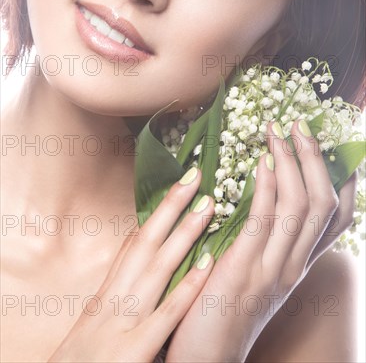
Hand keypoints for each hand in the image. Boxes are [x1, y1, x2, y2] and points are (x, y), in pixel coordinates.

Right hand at [47, 169, 214, 362]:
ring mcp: (126, 320)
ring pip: (159, 267)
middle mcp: (116, 297)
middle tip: (195, 175)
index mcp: (108, 291)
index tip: (176, 185)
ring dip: (185, 233)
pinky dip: (187, 286)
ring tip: (208, 206)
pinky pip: (167, 312)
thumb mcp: (97, 321)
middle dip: (171, 206)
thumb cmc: (83, 361)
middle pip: (146, 241)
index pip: (134, 242)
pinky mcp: (136, 348)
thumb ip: (119, 293)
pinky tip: (209, 264)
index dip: (156, 212)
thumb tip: (141, 267)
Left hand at [165, 119, 356, 362]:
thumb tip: (261, 198)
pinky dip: (267, 188)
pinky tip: (261, 164)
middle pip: (322, 203)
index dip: (345, 181)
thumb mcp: (257, 277)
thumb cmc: (226, 312)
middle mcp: (294, 265)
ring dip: (291, 163)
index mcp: (298, 266)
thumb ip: (265, 242)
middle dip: (315, 159)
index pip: (337, 221)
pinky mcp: (243, 270)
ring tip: (279, 132)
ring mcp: (273, 268)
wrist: (208, 360)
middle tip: (300, 125)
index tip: (339, 147)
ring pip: (299, 207)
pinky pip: (263, 221)